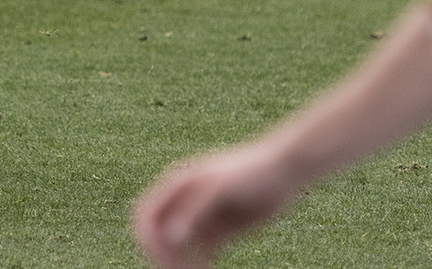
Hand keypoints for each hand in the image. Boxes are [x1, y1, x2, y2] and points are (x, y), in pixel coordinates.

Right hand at [133, 142, 297, 268]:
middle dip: (162, 256)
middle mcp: (184, 203)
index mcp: (177, 186)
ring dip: (180, 265)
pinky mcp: (218, 233)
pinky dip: (198, 267)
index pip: (146, 215)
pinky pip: (200, 255)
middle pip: (159, 235)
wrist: (285, 171)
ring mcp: (201, 219)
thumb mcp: (219, 188)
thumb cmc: (251, 171)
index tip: (163, 258)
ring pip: (179, 249)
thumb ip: (192, 211)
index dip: (148, 238)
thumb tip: (169, 237)